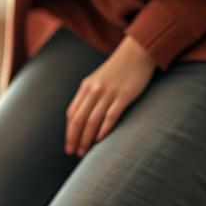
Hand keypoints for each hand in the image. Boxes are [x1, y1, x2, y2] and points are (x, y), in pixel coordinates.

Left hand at [65, 35, 156, 156]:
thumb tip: (81, 118)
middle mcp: (94, 90)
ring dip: (86, 138)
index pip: (72, 114)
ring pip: (92, 120)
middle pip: (79, 119)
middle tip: (73, 153)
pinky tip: (100, 140)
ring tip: (85, 152)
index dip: (69, 132)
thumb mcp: (98, 81)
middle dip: (74, 138)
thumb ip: (89, 96)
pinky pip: (110, 115)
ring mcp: (109, 93)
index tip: (68, 146)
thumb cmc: (118, 70)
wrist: (137, 53)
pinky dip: (103, 129)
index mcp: (86, 87)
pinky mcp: (124, 95)